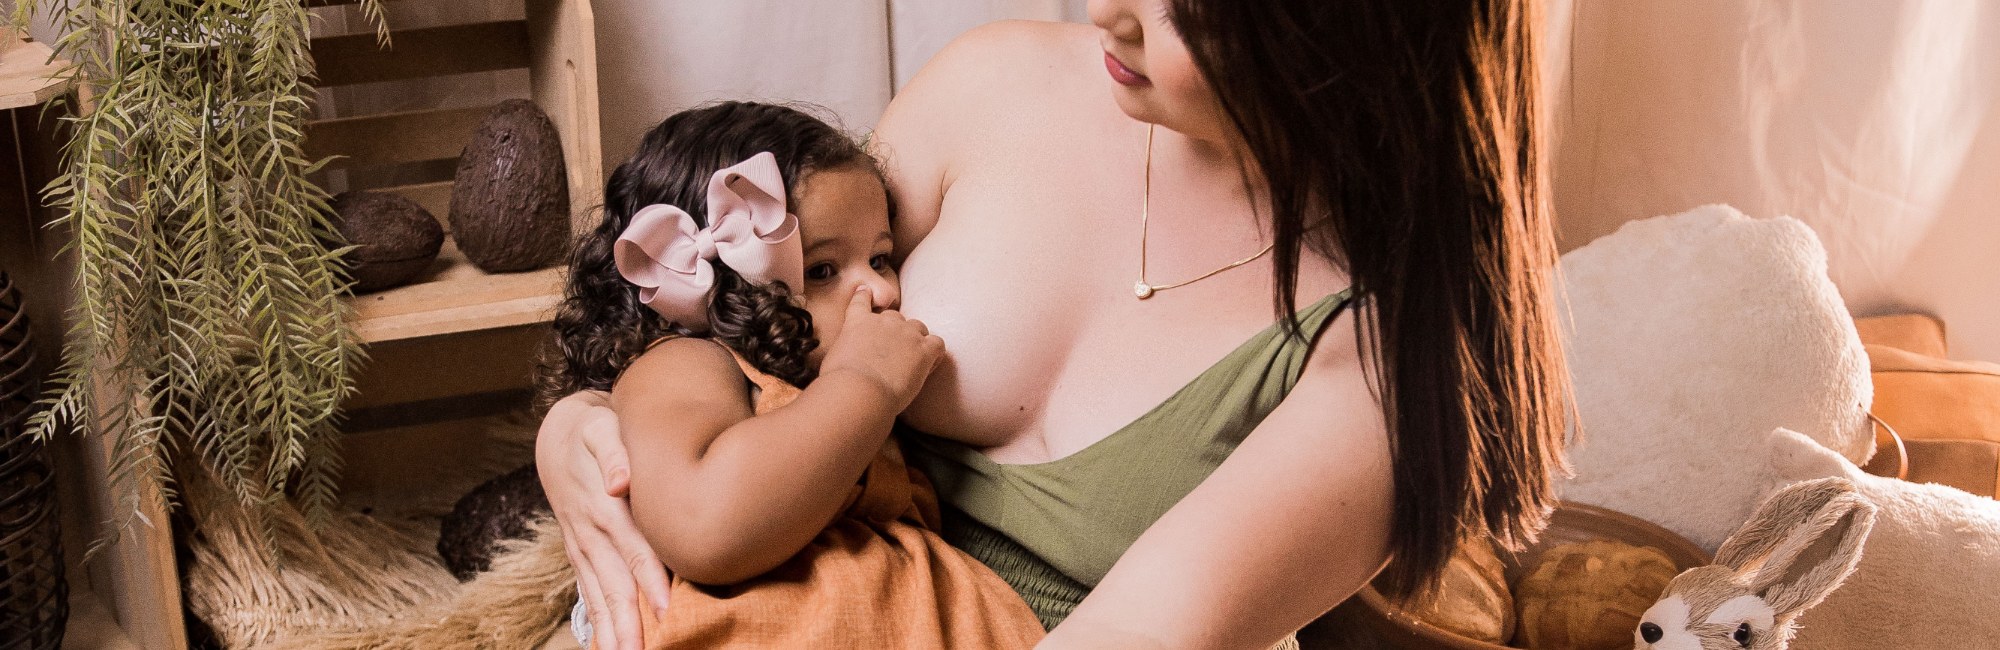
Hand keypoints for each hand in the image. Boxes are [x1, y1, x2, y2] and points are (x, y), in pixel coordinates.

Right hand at [536, 390, 668, 649]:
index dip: (649, 579)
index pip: (632, 549)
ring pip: (598, 596)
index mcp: (603, 506)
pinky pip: (587, 593)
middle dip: (629, 622)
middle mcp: (590, 533)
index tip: (666, 608)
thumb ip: (614, 451)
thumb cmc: (594, 428)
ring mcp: (581, 547)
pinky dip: (596, 622)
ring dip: (611, 630)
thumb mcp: (602, 426)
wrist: (559, 435)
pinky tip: (606, 645)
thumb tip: (620, 481)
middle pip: (613, 584)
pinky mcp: (578, 554)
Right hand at [817, 286, 945, 410]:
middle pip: (895, 317)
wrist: (858, 391)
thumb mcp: (832, 359)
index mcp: (858, 322)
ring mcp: (906, 333)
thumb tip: (847, 362)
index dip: (866, 296)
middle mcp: (884, 321)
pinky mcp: (923, 350)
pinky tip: (927, 367)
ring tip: (911, 361)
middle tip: (891, 354)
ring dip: (916, 340)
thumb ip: (844, 351)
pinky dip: (934, 354)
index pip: (862, 299)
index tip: (867, 293)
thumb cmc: (839, 382)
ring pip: (919, 328)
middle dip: (895, 332)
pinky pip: (937, 344)